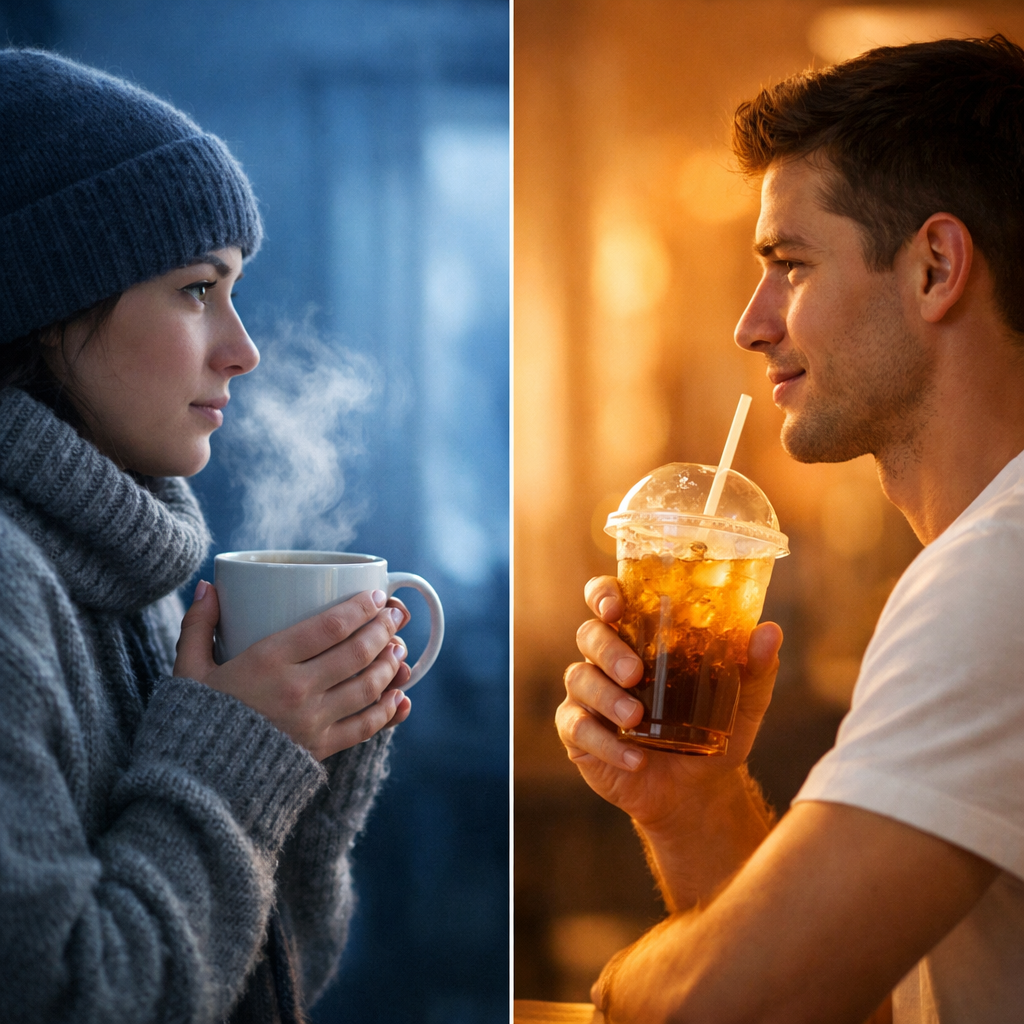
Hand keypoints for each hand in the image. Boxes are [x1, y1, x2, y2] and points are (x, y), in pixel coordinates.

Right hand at [175, 582, 412, 759]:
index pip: (330, 625)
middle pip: (357, 652)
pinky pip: (366, 726)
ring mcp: (312, 721)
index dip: (360, 607)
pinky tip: (399, 695)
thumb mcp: (188, 669)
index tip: (376, 596)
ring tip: (399, 649)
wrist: (197, 783)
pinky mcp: (320, 748)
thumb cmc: (194, 718)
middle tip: (395, 615)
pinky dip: (388, 710)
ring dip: (390, 665)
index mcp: (267, 661)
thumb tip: (208, 586)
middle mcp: (297, 689)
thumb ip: (198, 625)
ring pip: (367, 686)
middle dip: (384, 628)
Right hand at [556, 575, 782, 833]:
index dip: (603, 595)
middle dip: (608, 650)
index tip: (615, 608)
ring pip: (579, 680)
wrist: (697, 790)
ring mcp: (589, 695)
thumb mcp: (743, 702)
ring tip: (636, 718)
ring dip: (606, 697)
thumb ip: (755, 668)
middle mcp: (607, 659)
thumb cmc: (715, 730)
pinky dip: (606, 744)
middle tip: (635, 673)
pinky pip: (577, 729)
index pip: (607, 599)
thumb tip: (770, 632)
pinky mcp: (579, 734)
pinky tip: (634, 759)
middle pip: (589, 635)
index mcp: (639, 636)